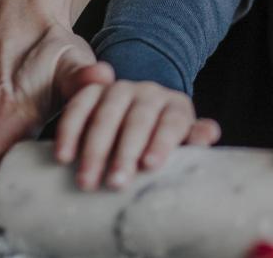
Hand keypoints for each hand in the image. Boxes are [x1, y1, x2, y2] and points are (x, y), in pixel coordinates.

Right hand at [55, 79, 219, 189]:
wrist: (139, 115)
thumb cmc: (162, 141)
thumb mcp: (181, 142)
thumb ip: (193, 139)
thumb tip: (209, 134)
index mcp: (176, 106)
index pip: (172, 122)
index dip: (162, 142)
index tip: (150, 165)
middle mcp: (149, 92)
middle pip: (138, 119)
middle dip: (125, 152)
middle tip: (115, 183)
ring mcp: (119, 89)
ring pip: (106, 114)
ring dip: (94, 149)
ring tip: (87, 181)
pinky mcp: (92, 92)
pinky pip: (78, 107)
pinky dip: (69, 132)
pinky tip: (63, 156)